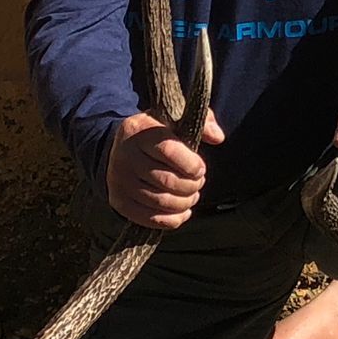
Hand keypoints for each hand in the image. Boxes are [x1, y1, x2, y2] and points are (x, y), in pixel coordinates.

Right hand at [105, 110, 223, 228]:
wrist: (123, 147)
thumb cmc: (159, 133)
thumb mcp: (178, 118)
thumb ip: (203, 121)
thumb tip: (218, 137)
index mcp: (139, 130)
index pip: (168, 151)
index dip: (191, 165)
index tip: (200, 168)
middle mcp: (125, 156)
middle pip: (166, 181)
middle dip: (191, 186)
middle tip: (198, 182)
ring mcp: (120, 181)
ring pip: (161, 202)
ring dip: (185, 203)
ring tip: (193, 195)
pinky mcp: (119, 201)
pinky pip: (150, 219)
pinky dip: (173, 219)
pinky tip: (183, 211)